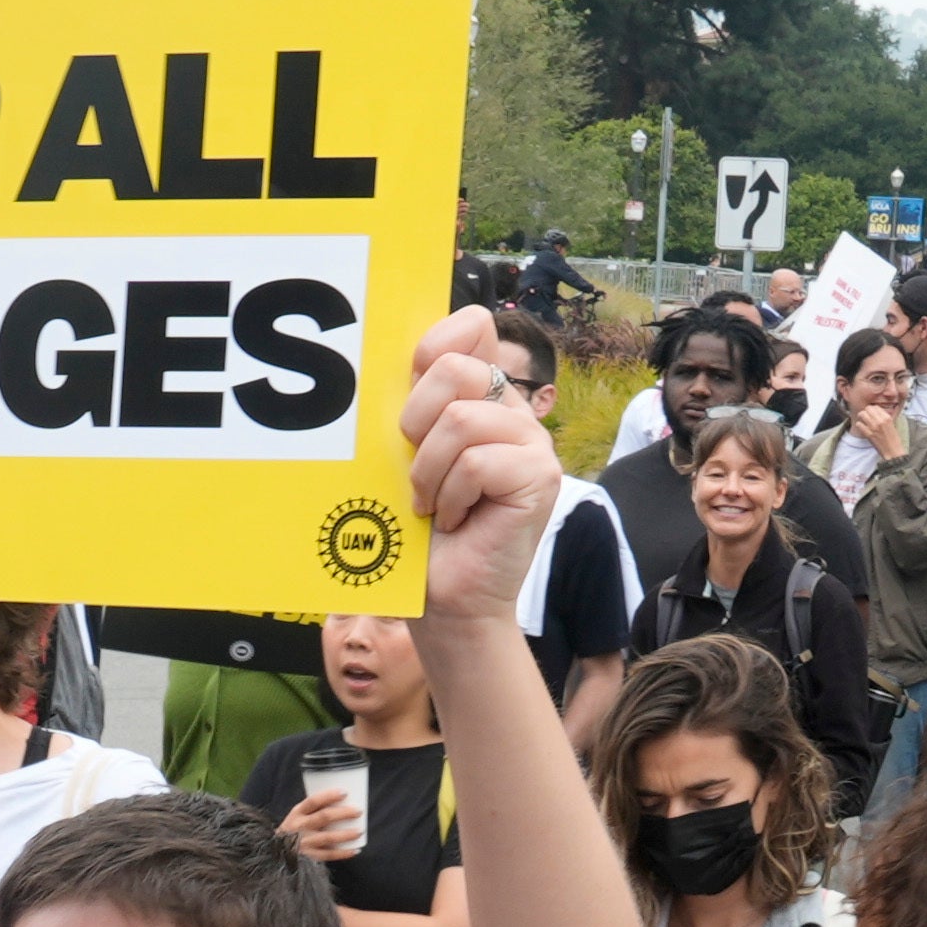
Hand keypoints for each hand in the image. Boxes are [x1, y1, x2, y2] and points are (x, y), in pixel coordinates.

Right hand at [276, 782, 366, 861]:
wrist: (278, 851)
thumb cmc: (295, 829)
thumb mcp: (299, 815)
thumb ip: (315, 809)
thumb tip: (344, 801)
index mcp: (298, 813)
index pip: (313, 801)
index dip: (328, 796)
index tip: (344, 792)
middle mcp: (300, 827)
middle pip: (323, 817)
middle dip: (343, 813)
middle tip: (358, 811)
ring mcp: (305, 843)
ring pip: (328, 837)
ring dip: (345, 834)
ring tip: (360, 831)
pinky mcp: (310, 857)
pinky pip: (329, 855)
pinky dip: (343, 853)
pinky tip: (355, 850)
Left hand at [394, 311, 557, 632]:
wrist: (444, 600)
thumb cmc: (417, 532)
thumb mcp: (402, 456)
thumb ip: (410, 404)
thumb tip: (387, 358)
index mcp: (480, 395)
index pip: (471, 327)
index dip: (434, 346)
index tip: (412, 385)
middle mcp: (511, 410)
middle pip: (455, 369)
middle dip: (415, 423)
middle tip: (414, 470)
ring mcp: (532, 441)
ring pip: (461, 419)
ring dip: (429, 472)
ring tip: (431, 504)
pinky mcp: (540, 475)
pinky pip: (476, 462)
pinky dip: (450, 497)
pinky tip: (455, 520)